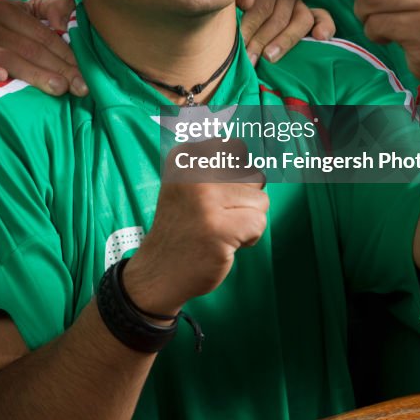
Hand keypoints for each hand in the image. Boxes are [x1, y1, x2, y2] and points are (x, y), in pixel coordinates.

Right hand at [0, 0, 87, 95]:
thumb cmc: (13, 32)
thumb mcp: (35, 14)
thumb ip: (56, 7)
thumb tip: (63, 22)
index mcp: (3, 8)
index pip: (40, 33)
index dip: (65, 53)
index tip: (84, 74)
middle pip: (26, 48)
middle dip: (56, 68)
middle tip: (78, 86)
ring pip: (5, 59)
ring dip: (33, 74)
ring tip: (58, 88)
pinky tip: (3, 79)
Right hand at [124, 139, 267, 313]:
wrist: (159, 271)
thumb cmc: (184, 226)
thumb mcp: (189, 183)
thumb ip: (219, 164)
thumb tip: (260, 158)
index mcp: (185, 156)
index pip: (236, 148)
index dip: (235, 177)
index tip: (213, 195)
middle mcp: (193, 172)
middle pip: (253, 175)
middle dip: (244, 199)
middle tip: (217, 216)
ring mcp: (206, 200)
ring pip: (260, 200)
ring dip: (247, 219)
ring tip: (220, 229)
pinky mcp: (219, 228)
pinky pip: (259, 222)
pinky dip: (250, 237)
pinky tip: (225, 244)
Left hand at [238, 0, 333, 64]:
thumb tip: (248, 1)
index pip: (263, 4)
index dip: (250, 26)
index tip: (239, 43)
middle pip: (279, 16)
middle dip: (262, 40)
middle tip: (248, 59)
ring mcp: (299, 0)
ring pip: (301, 20)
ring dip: (285, 41)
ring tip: (269, 57)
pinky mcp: (308, 13)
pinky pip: (321, 17)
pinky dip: (324, 26)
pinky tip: (320, 37)